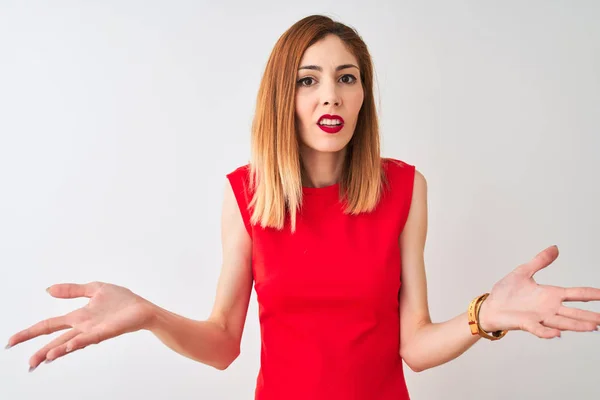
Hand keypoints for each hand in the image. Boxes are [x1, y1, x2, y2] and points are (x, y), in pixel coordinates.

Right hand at [6, 281, 153, 370]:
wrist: (143, 308)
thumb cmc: (122, 301)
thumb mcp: (94, 289)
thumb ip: (72, 290)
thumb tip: (48, 289)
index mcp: (78, 317)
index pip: (49, 325)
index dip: (30, 332)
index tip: (11, 341)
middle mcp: (83, 327)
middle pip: (56, 341)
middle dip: (40, 352)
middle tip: (27, 364)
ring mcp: (93, 331)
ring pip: (70, 343)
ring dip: (57, 351)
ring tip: (42, 359)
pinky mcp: (106, 332)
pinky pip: (89, 339)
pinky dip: (76, 343)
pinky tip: (67, 348)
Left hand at [479, 245, 599, 338]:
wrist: (489, 306)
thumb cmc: (506, 292)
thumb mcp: (523, 272)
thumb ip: (539, 261)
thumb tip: (555, 248)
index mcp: (550, 295)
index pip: (575, 294)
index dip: (590, 294)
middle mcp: (548, 308)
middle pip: (574, 312)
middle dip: (590, 316)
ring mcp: (538, 317)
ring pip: (561, 322)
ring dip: (576, 325)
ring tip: (592, 327)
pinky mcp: (525, 324)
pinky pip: (538, 329)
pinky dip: (547, 332)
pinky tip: (558, 334)